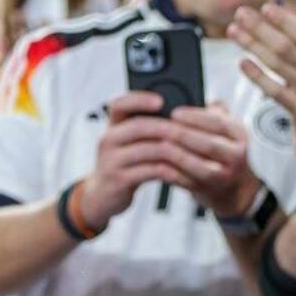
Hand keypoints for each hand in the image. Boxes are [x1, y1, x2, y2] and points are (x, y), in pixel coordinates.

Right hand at [76, 91, 186, 229]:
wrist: (102, 196)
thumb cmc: (124, 164)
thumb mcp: (129, 143)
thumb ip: (149, 129)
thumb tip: (186, 115)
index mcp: (113, 125)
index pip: (120, 103)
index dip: (140, 100)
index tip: (161, 102)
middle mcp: (108, 140)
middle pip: (140, 126)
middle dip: (170, 128)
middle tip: (193, 132)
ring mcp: (111, 160)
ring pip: (148, 150)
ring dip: (175, 152)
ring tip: (194, 154)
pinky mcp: (118, 180)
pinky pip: (149, 171)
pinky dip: (170, 171)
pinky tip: (182, 172)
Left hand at [159, 104, 260, 218]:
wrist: (234, 189)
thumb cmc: (224, 153)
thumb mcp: (228, 130)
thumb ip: (217, 112)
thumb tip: (203, 97)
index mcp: (239, 135)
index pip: (219, 123)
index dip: (196, 117)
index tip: (175, 112)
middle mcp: (234, 155)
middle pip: (208, 144)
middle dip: (181, 135)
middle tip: (160, 127)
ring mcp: (221, 175)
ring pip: (197, 165)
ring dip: (175, 155)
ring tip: (157, 145)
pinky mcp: (205, 190)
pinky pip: (185, 181)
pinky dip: (170, 173)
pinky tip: (157, 164)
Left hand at [233, 1, 295, 162]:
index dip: (282, 20)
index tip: (265, 8)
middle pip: (285, 47)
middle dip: (259, 28)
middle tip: (240, 15)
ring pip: (276, 66)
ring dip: (251, 46)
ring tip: (234, 32)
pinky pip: (273, 91)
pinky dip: (256, 75)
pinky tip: (243, 61)